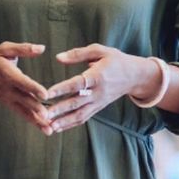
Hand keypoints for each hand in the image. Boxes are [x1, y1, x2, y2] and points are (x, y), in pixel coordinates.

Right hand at [0, 42, 49, 128]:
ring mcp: (8, 98)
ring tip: (48, 129)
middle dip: (35, 108)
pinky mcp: (9, 103)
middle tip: (47, 115)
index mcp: (6, 73)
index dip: (32, 87)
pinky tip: (45, 129)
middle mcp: (7, 88)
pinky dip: (33, 122)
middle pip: (23, 99)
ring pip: (23, 110)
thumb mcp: (4, 49)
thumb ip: (23, 49)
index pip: (20, 81)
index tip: (44, 94)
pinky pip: (22, 113)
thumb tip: (41, 48)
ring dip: (36, 120)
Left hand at [41, 44, 158, 134]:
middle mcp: (98, 92)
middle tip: (43, 115)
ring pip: (80, 115)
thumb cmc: (116, 60)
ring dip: (63, 122)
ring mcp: (99, 102)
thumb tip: (58, 57)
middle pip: (77, 103)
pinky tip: (56, 127)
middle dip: (59, 110)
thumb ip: (78, 54)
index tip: (47, 93)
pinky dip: (70, 124)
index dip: (62, 89)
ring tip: (47, 126)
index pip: (77, 84)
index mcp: (98, 76)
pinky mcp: (98, 108)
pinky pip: (83, 118)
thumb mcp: (100, 51)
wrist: (136, 76)